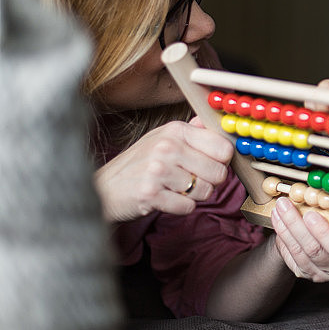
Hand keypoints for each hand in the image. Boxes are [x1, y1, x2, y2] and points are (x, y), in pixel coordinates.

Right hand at [94, 117, 231, 221]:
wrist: (104, 188)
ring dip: (195, 196)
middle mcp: (168, 147)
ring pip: (205, 191)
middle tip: (194, 181)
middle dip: (211, 182)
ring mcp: (158, 170)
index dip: (223, 161)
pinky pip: (188, 207)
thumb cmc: (139, 163)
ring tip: (177, 189)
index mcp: (176, 130)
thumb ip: (191, 131)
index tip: (212, 165)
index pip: (223, 148)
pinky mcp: (150, 194)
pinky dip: (181, 207)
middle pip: (219, 172)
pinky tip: (167, 199)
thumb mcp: (163, 138)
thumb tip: (214, 122)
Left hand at [271, 197, 328, 280]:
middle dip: (324, 234)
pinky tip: (278, 217)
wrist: (308, 240)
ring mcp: (328, 273)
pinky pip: (293, 255)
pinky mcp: (307, 273)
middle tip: (311, 215)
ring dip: (295, 227)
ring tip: (284, 206)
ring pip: (311, 252)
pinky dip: (284, 232)